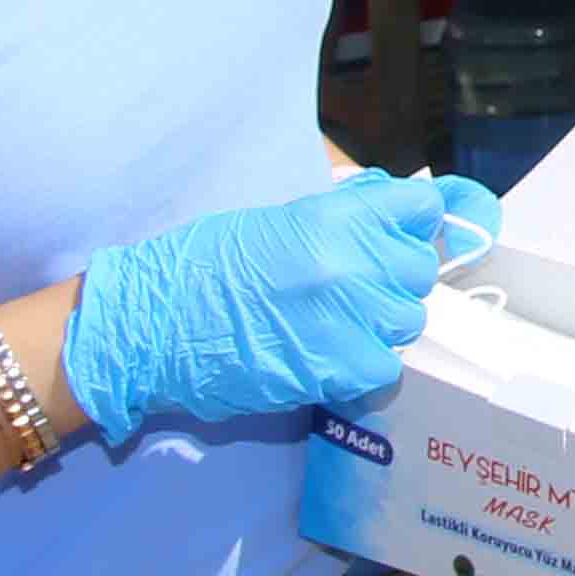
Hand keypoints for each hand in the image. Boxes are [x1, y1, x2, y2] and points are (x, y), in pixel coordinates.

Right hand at [68, 170, 494, 446]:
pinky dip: (364, 369)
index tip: (400, 235)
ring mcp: (351, 316)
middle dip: (391, 280)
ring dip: (378, 325)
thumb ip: (343, 217)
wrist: (152, 324)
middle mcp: (353, 260)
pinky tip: (327, 359)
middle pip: (419, 270)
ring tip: (329, 326)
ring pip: (407, 321)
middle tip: (348, 290)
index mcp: (336, 214)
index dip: (415, 223)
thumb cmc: (203, 266)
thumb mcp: (278, 219)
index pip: (422, 206)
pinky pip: (386, 368)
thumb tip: (398, 213)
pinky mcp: (340, 368)